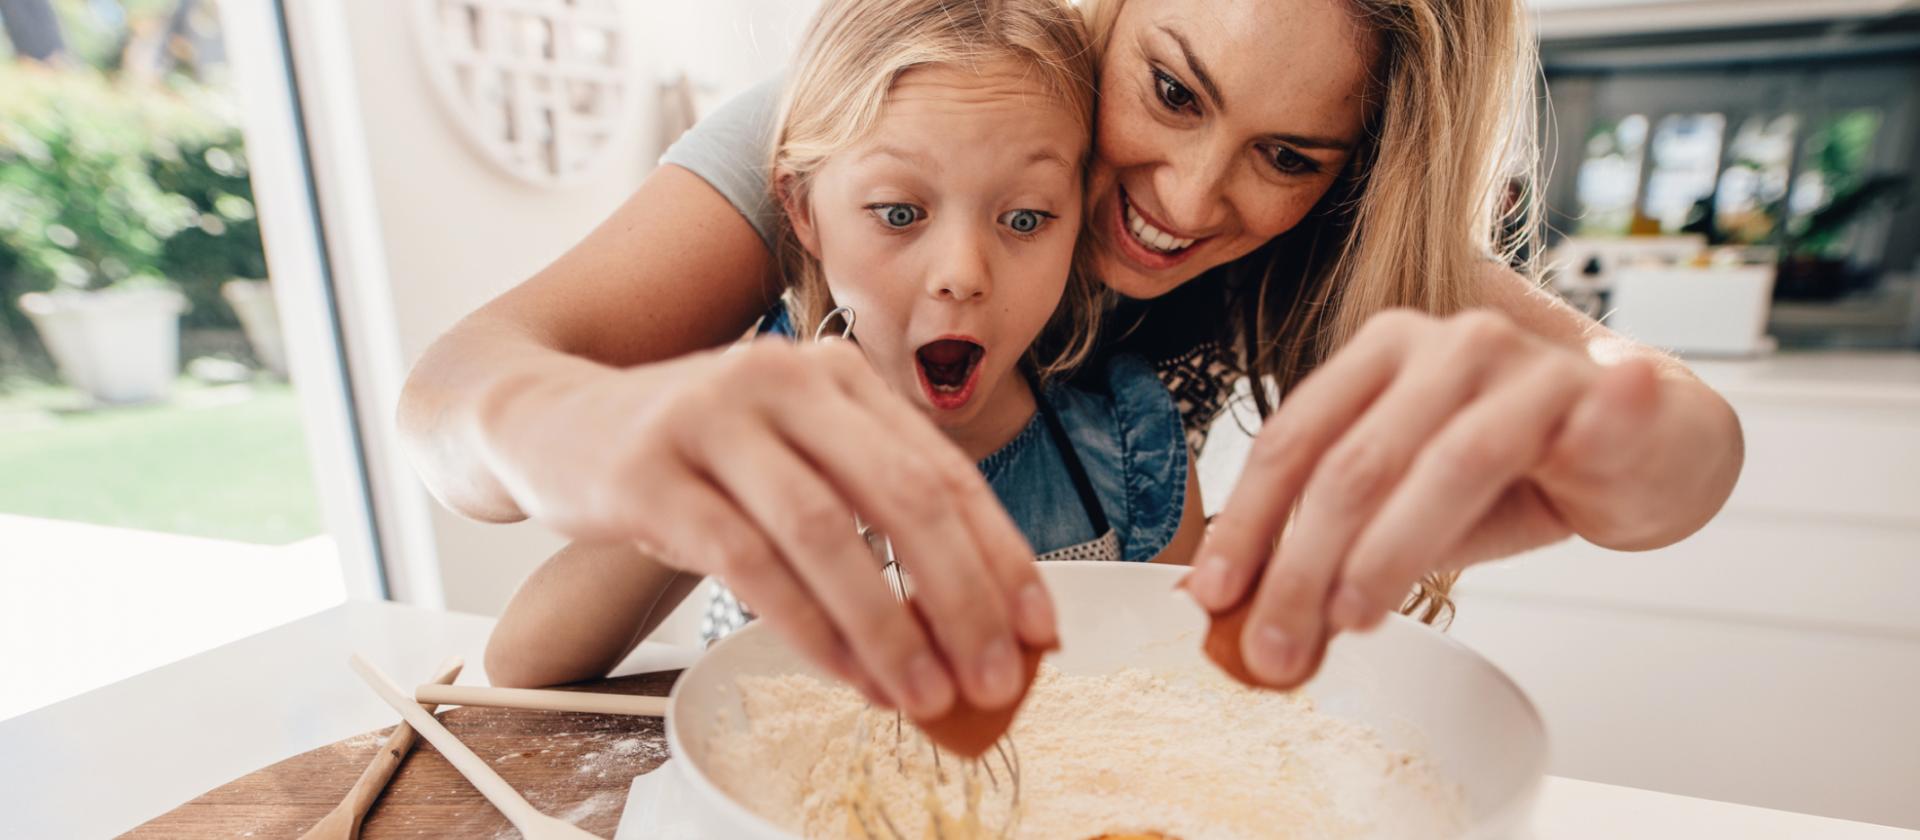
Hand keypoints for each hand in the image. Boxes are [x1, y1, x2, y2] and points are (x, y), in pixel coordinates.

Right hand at [471, 338, 1057, 718]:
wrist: (548, 419)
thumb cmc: (691, 452)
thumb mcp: (788, 453)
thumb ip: (868, 508)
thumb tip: (970, 616)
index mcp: (836, 375)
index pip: (944, 470)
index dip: (1002, 555)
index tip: (1041, 630)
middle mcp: (784, 379)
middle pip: (902, 497)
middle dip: (964, 599)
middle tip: (997, 679)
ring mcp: (713, 419)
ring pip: (828, 535)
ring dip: (888, 628)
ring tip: (926, 697)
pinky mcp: (650, 472)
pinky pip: (748, 562)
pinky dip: (807, 628)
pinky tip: (845, 675)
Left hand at [1188, 309, 1670, 687]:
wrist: (1652, 448)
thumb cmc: (1523, 475)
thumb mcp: (1413, 510)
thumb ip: (1341, 544)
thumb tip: (1253, 615)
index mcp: (1381, 355)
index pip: (1293, 439)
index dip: (1247, 520)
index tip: (1213, 595)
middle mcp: (1442, 343)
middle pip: (1350, 462)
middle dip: (1302, 564)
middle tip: (1277, 644)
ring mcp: (1520, 360)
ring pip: (1436, 465)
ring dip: (1385, 554)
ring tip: (1351, 621)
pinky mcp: (1594, 391)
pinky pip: (1548, 441)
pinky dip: (1537, 468)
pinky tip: (1540, 494)